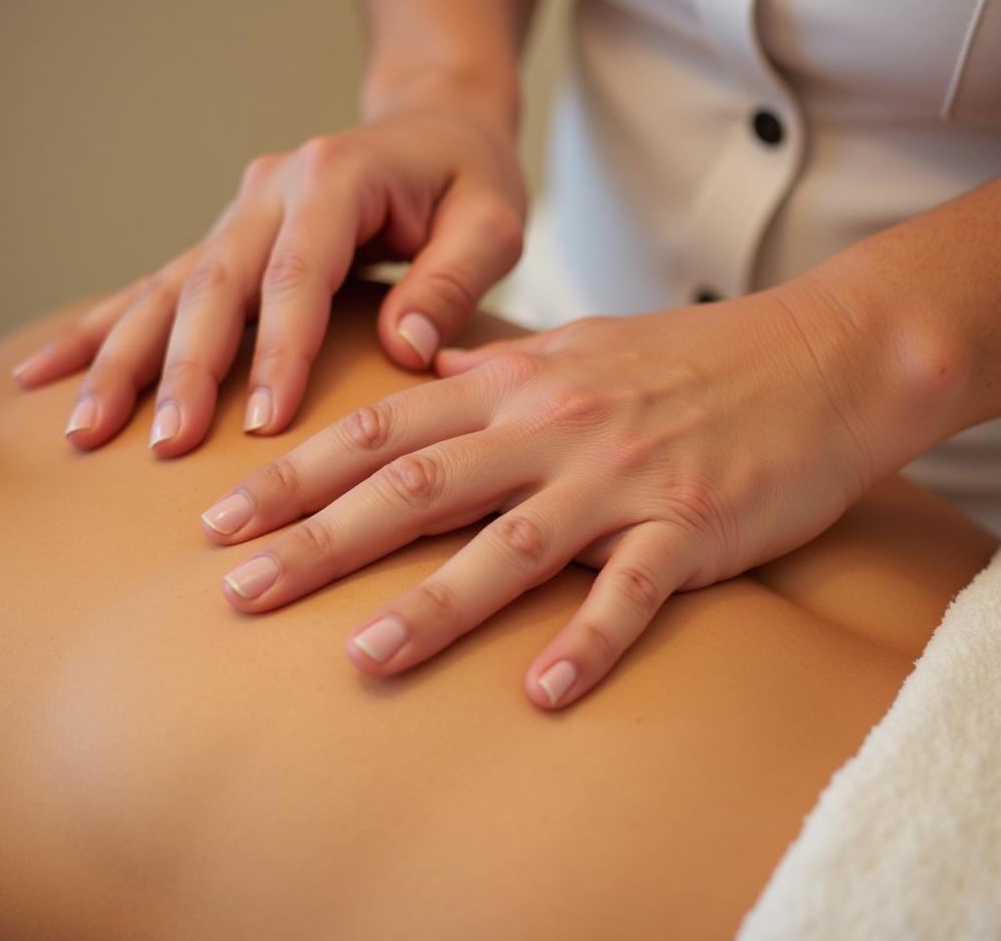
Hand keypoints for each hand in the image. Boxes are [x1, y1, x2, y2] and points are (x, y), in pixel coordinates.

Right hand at [12, 104, 524, 455]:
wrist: (435, 126)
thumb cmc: (470, 178)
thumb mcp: (493, 221)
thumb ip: (454, 280)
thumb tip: (406, 350)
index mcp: (336, 177)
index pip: (299, 275)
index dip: (279, 351)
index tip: (262, 424)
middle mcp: (273, 189)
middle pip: (217, 284)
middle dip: (186, 368)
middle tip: (165, 444)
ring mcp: (242, 211)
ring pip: (170, 289)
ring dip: (125, 358)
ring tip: (86, 427)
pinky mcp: (230, 238)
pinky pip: (159, 287)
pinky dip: (105, 330)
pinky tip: (50, 372)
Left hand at [200, 281, 885, 709]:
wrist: (818, 356)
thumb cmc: (687, 356)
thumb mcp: (576, 347)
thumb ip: (494, 374)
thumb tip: (421, 383)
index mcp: (518, 384)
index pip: (383, 429)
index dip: (296, 474)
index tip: (223, 518)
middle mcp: (556, 427)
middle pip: (417, 486)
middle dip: (320, 539)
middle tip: (238, 591)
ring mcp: (623, 477)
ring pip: (510, 544)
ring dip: (432, 605)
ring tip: (361, 658)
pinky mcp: (692, 526)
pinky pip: (631, 591)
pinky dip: (588, 642)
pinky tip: (542, 694)